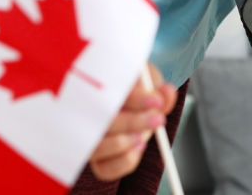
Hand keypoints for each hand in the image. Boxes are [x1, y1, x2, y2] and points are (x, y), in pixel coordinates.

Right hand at [88, 62, 176, 180]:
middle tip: (158, 120)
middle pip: (98, 122)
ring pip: (97, 148)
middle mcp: (85, 115)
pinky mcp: (97, 160)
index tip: (156, 101)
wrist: (137, 104)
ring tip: (144, 136)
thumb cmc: (138, 87)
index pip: (105, 93)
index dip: (134, 99)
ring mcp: (88, 139)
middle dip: (132, 122)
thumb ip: (157, 89)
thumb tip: (166, 93)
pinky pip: (105, 170)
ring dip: (124, 143)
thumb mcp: (148, 81)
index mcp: (95, 89)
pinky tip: (138, 147)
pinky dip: (125, 161)